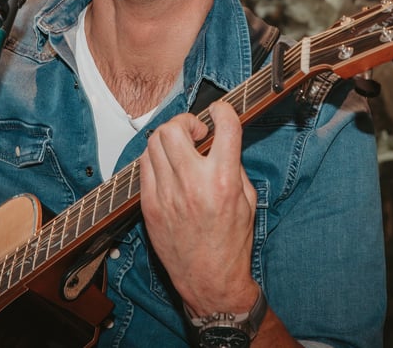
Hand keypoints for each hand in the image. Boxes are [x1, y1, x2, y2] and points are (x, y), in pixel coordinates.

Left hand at [139, 100, 259, 315]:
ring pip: (154, 144)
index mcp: (223, 181)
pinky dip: (156, 159)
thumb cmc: (231, 244)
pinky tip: (168, 168)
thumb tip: (218, 142)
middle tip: (196, 133)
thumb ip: (234, 166)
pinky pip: (144, 166)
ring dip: (169, 139)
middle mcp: (192, 184)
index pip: (224, 127)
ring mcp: (166, 195)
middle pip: (175, 129)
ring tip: (181, 150)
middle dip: (186, 122)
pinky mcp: (149, 206)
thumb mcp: (248, 201)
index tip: (220, 113)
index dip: (223, 111)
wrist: (209, 280)